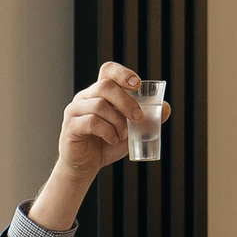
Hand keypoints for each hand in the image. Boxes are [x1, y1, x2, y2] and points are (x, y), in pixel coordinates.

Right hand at [54, 62, 146, 185]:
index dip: (122, 73)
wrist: (86, 166)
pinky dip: (107, 131)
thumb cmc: (107, 144)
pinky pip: (91, 122)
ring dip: (117, 121)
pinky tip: (113, 140)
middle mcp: (85, 97)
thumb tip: (166, 108)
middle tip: (138, 118)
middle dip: (126, 101)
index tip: (137, 85)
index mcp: (99, 92)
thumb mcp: (131, 131)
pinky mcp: (71, 126)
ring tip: (123, 135)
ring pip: (100, 105)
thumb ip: (147, 119)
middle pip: (105, 86)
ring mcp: (75, 110)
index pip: (108, 70)